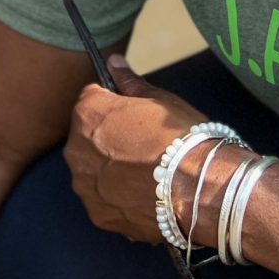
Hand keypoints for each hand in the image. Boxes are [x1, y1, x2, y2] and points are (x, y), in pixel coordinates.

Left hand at [65, 58, 209, 245]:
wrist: (201, 188)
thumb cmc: (183, 138)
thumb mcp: (159, 100)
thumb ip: (129, 82)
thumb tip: (114, 62)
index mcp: (87, 114)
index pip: (91, 100)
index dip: (114, 106)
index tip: (134, 116)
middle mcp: (76, 150)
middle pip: (87, 139)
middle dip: (108, 141)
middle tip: (144, 147)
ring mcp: (86, 187)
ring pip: (94, 173)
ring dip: (111, 172)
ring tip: (147, 175)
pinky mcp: (100, 216)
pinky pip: (105, 202)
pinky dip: (120, 200)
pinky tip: (146, 196)